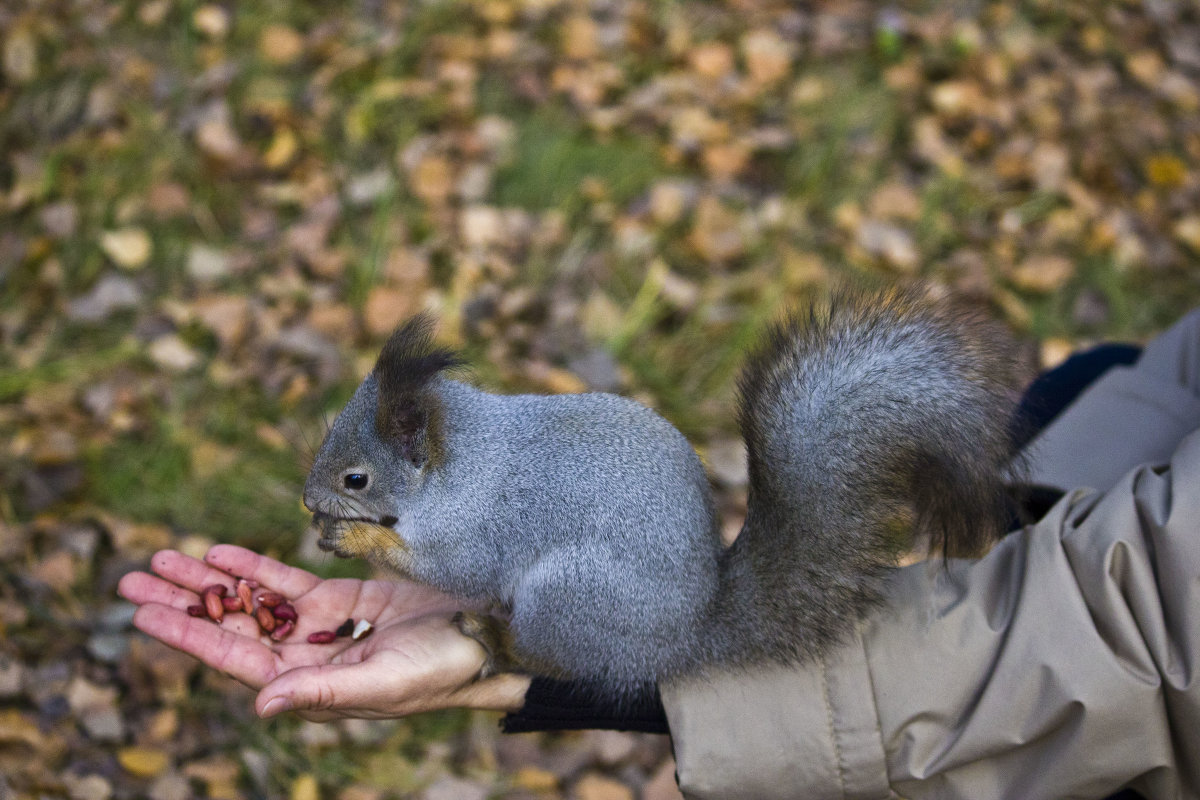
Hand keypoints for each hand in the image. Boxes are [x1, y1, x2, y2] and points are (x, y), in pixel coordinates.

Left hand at [117, 545, 530, 720]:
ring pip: (253, 600)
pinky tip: (221, 552)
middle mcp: (307, 656)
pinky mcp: (345, 598)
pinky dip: (255, 566)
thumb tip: (260, 703)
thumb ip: (321, 692)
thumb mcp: (383, 684)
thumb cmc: (445, 669)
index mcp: (310, 684)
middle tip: (131, 579)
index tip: (144, 614)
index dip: (188, 635)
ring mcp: (323, 625)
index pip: (234, 658)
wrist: (490, 637)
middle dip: (183, 602)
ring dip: (209, 579)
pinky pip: (288, 581)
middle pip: (231, 625)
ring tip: (163, 558)